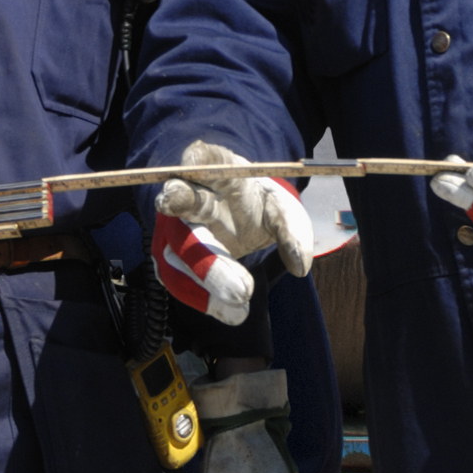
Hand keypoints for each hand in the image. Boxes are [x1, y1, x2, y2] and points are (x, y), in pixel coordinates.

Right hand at [152, 138, 316, 321]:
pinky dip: (205, 299)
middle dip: (199, 238)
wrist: (233, 212)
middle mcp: (184, 194)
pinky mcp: (172, 257)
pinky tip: (234, 313)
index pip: (200, 159)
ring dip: (206, 279)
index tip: (192, 174)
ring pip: (177, 251)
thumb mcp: (281, 207)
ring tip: (241, 302)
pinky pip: (179, 279)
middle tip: (238, 282)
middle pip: (179, 204)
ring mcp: (173, 227)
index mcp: (214, 170)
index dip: (196, 164)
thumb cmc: (254, 204)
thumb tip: (300, 266)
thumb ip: (291, 230)